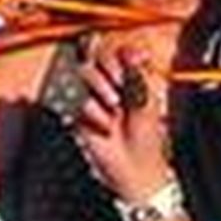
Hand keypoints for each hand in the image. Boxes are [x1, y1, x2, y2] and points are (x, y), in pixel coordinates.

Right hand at [73, 41, 171, 204]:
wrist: (132, 169)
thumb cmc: (146, 140)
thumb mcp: (147, 105)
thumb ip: (138, 77)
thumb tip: (132, 52)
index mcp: (129, 78)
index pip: (118, 51)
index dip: (122, 55)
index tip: (131, 65)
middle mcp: (109, 84)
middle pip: (97, 56)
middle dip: (109, 69)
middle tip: (120, 89)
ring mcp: (92, 96)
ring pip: (83, 73)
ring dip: (98, 88)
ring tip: (113, 109)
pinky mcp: (77, 112)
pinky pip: (72, 97)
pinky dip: (88, 109)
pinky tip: (102, 124)